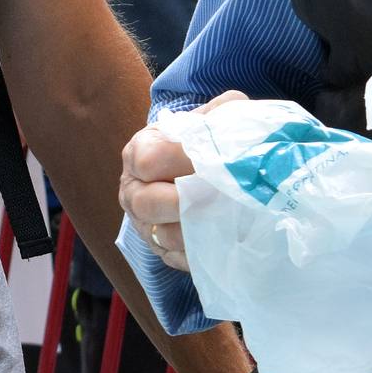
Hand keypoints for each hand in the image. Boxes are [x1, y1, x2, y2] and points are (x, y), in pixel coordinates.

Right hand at [118, 90, 246, 271]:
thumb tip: (237, 114)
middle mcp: (134, 191)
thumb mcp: (209, 119)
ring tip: (228, 216)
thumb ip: (222, 111)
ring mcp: (146, 226)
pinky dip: (204, 252)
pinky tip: (226, 239)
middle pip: (147, 204)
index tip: (212, 162)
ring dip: (199, 229)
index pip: (148, 159)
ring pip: (165, 238)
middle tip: (219, 196)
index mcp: (139, 152)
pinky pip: (180, 261)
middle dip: (186, 201)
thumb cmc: (202, 144)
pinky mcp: (165, 254)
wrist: (196, 175)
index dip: (181, 161)